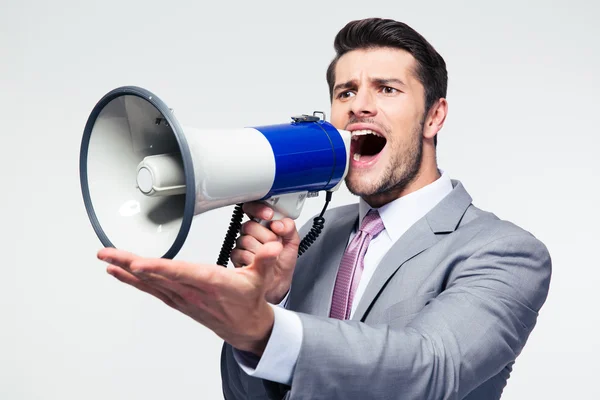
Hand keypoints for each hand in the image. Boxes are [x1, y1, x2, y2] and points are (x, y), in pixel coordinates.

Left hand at [98, 241, 283, 355]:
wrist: (246, 326)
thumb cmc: (249, 300)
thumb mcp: (262, 278)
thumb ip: (266, 260)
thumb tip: (273, 248)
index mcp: (211, 283)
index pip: (181, 274)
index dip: (159, 269)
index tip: (139, 264)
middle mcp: (192, 291)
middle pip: (157, 276)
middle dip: (130, 264)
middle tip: (107, 253)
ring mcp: (182, 298)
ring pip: (150, 283)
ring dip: (126, 271)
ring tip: (107, 258)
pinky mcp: (178, 301)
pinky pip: (152, 290)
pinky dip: (134, 281)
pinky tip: (120, 273)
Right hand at [230, 202, 299, 303]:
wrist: (277, 283)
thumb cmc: (283, 261)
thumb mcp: (293, 242)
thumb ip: (289, 228)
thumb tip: (279, 223)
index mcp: (264, 224)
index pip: (253, 208)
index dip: (258, 209)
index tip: (269, 215)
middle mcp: (252, 232)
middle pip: (249, 226)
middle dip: (266, 237)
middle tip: (275, 245)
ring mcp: (243, 244)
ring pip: (245, 240)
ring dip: (260, 250)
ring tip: (269, 256)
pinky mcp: (236, 256)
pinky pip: (238, 253)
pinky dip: (251, 259)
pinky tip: (258, 263)